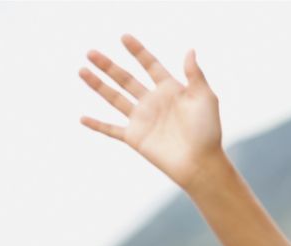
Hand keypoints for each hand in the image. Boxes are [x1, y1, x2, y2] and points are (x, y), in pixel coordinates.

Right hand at [79, 34, 222, 190]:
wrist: (201, 162)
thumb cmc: (207, 131)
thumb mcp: (205, 98)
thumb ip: (195, 74)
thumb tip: (190, 50)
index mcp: (171, 90)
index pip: (151, 66)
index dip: (138, 51)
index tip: (124, 37)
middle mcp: (154, 102)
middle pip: (126, 79)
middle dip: (108, 66)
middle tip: (91, 52)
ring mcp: (143, 120)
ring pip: (114, 98)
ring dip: (97, 85)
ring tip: (82, 70)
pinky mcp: (135, 138)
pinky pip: (111, 130)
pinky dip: (97, 124)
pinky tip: (82, 118)